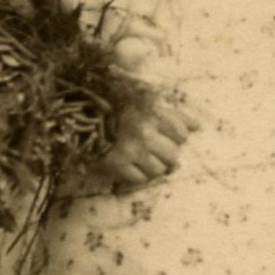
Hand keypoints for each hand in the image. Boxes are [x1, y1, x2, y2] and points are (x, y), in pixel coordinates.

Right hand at [85, 95, 199, 194]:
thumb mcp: (144, 95)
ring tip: (142, 158)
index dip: (177, 135)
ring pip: (158, 170)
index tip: (167, 133)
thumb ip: (171, 110)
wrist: (77, 108)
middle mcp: (145, 132)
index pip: (182, 132)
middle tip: (153, 148)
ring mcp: (131, 150)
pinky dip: (138, 175)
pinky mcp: (116, 164)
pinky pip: (139, 179)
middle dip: (166, 154)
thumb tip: (196, 126)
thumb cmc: (113, 100)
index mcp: (153, 111)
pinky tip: (130, 166)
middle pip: (173, 155)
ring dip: (153, 166)